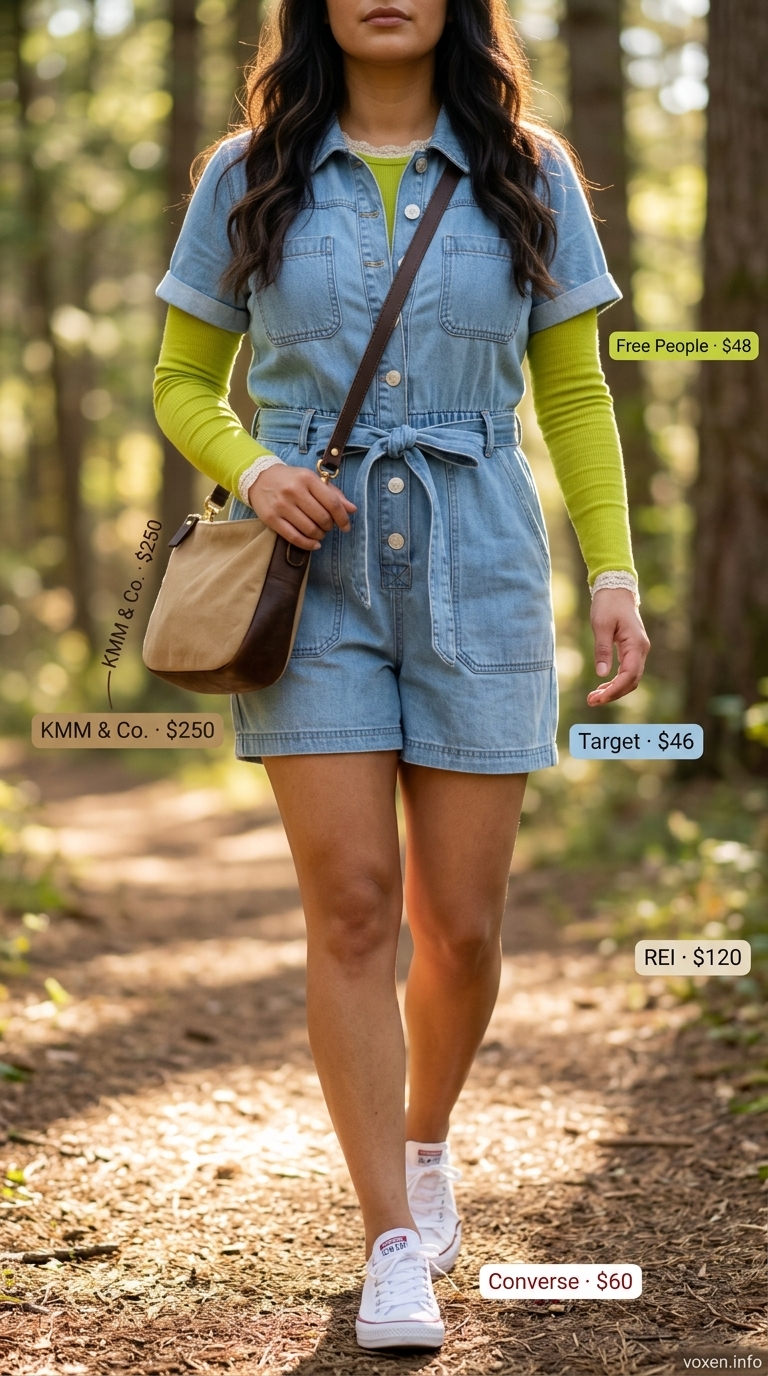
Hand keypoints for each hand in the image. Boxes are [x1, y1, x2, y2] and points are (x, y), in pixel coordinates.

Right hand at [248, 464, 355, 550]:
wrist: (260, 478)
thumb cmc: (291, 480)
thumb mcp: (312, 480)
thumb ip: (333, 494)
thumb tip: (352, 510)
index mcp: (307, 478)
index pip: (332, 502)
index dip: (342, 518)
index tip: (346, 527)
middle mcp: (294, 491)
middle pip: (322, 518)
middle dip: (329, 526)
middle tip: (327, 526)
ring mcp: (281, 505)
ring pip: (309, 529)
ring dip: (319, 535)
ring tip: (319, 533)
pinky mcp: (271, 518)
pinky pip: (294, 537)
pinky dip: (308, 544)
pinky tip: (314, 544)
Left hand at [587, 588, 649, 705]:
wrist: (616, 590)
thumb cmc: (608, 605)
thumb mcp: (601, 625)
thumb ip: (602, 650)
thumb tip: (602, 674)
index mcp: (635, 644)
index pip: (629, 675)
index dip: (615, 689)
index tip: (599, 698)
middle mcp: (641, 650)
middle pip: (631, 681)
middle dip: (613, 694)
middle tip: (591, 701)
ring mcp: (638, 651)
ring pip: (630, 679)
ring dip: (614, 690)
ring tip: (594, 697)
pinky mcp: (632, 650)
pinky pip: (627, 671)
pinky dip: (615, 682)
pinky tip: (602, 687)